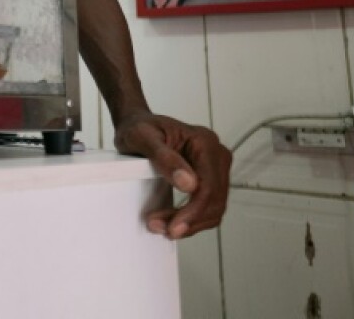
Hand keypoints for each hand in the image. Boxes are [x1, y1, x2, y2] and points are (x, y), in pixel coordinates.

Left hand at [114, 112, 231, 239]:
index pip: (208, 185)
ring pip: (214, 207)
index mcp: (204, 141)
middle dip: (190, 220)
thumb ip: (164, 158)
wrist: (136, 125)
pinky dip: (192, 219)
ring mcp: (215, 167)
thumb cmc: (138, 128)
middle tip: (162, 229)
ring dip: (191, 223)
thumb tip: (189, 184)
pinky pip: (208, 206)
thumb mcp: (142, 138)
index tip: (174, 227)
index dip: (193, 211)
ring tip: (162, 227)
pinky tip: (172, 222)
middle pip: (214, 200)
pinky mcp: (209, 179)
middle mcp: (216, 154)